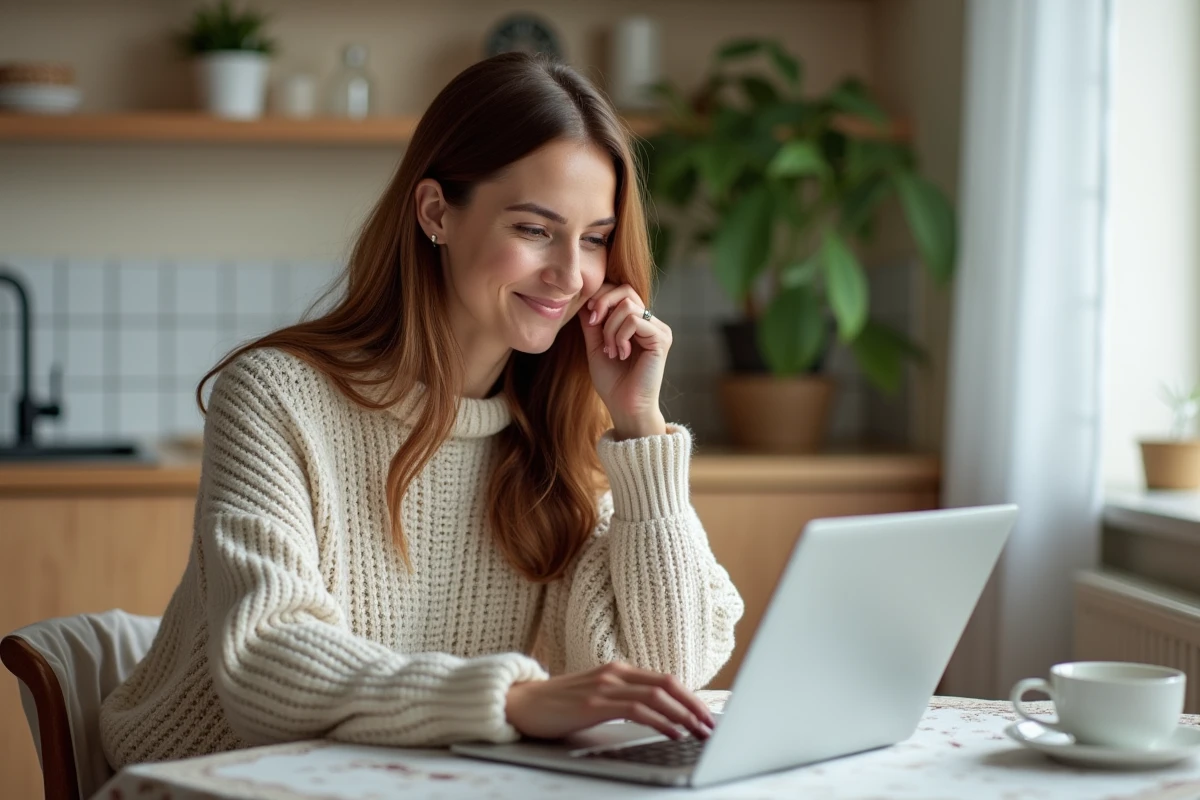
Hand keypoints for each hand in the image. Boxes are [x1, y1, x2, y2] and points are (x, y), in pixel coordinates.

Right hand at [505, 662, 715, 740]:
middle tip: (712, 725)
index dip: (690, 697)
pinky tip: (673, 732)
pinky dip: (661, 720)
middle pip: (668, 684)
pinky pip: (637, 709)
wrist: (519, 702)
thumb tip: (658, 717)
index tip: (707, 715)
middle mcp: (615, 673)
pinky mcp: (594, 703)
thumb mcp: (596, 697)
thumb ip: (622, 700)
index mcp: (618, 670)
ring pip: (657, 695)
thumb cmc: (558, 704)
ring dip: (684, 715)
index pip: (664, 679)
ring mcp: (604, 686)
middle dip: (694, 705)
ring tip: (700, 732)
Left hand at [579, 283, 670, 439]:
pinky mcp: (661, 338)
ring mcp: (658, 329)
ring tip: (611, 350)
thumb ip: (593, 321)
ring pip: (627, 305)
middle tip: (595, 326)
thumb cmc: (612, 381)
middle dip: (603, 305)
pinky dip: (620, 336)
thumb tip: (585, 296)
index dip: (600, 298)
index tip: (590, 320)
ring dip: (610, 328)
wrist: (625, 407)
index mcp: (637, 321)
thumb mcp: (596, 344)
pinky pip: (634, 320)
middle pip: (625, 289)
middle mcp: (651, 322)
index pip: (620, 290)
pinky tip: (621, 353)